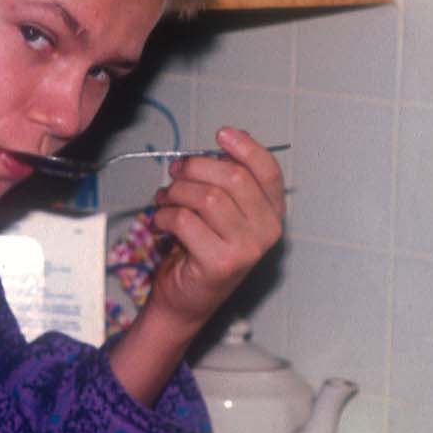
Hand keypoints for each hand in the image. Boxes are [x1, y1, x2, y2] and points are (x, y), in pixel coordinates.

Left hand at [145, 127, 285, 332]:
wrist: (186, 298)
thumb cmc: (202, 248)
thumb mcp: (220, 209)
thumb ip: (227, 178)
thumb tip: (226, 139)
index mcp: (272, 213)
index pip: (268, 171)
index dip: (245, 147)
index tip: (221, 133)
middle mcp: (267, 231)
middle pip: (233, 178)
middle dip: (196, 167)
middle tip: (175, 172)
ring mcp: (247, 249)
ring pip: (207, 197)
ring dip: (175, 192)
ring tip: (164, 199)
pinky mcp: (220, 263)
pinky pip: (186, 220)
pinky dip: (164, 216)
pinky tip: (160, 222)